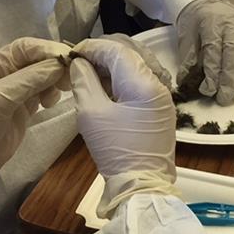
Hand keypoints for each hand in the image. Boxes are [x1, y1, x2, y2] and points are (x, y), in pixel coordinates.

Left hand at [0, 38, 70, 207]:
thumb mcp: (1, 97)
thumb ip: (31, 79)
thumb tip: (60, 64)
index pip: (27, 47)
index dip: (47, 49)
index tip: (67, 58)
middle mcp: (11, 72)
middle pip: (40, 59)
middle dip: (56, 65)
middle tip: (71, 76)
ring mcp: (21, 89)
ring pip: (46, 75)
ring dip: (56, 80)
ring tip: (61, 91)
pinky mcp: (28, 105)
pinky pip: (47, 91)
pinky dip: (53, 94)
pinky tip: (49, 104)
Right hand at [70, 39, 178, 217]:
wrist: (142, 186)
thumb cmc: (115, 151)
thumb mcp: (91, 114)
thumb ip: (84, 81)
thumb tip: (79, 62)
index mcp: (144, 84)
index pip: (117, 50)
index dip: (92, 47)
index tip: (72, 53)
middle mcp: (158, 84)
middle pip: (129, 53)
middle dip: (102, 53)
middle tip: (79, 61)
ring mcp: (162, 96)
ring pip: (136, 66)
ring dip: (112, 64)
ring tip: (89, 72)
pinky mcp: (160, 108)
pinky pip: (140, 81)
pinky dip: (122, 78)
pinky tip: (105, 86)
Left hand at [176, 0, 233, 104]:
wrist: (208, 1)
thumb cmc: (196, 21)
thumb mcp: (186, 36)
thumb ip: (188, 58)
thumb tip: (185, 81)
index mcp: (212, 25)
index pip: (214, 52)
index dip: (212, 74)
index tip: (207, 91)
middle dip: (230, 80)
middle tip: (224, 98)